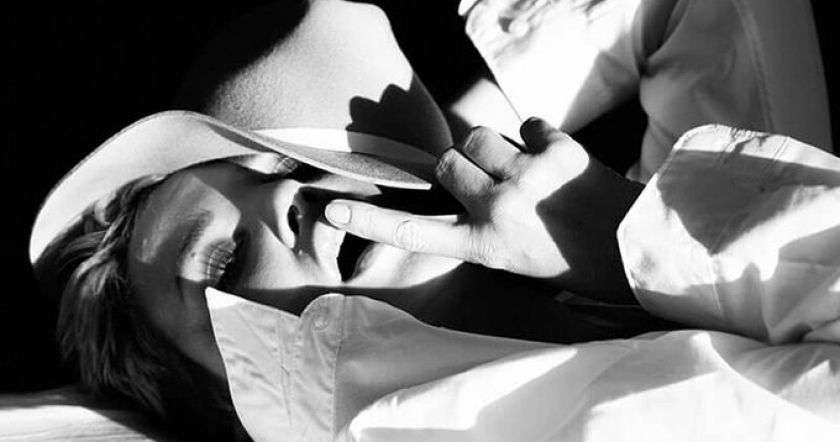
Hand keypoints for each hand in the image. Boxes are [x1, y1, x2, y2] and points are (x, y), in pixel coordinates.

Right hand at [325, 118, 642, 301]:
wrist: (635, 248)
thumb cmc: (571, 261)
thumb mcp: (514, 258)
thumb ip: (479, 225)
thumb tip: (458, 182)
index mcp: (484, 246)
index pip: (414, 233)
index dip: (370, 222)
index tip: (332, 210)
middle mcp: (497, 209)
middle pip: (445, 162)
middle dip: (460, 165)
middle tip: (491, 181)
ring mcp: (526, 177)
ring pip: (479, 137)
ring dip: (494, 147)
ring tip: (524, 170)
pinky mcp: (556, 151)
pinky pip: (526, 124)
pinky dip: (536, 137)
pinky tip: (554, 160)